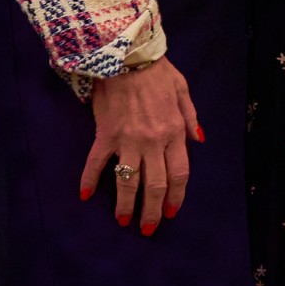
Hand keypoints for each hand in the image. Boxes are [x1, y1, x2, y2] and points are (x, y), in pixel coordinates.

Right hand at [81, 55, 202, 234]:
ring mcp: (128, 140)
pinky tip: (85, 195)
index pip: (179, 173)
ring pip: (128, 180)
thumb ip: (191, 118)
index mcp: (173, 132)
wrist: (128, 57)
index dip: (176, 196)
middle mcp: (153, 141)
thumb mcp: (184, 90)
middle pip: (155, 184)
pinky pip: (96, 162)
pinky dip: (89, 179)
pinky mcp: (105, 135)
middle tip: (148, 228)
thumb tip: (198, 141)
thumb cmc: (157, 72)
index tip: (171, 212)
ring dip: (125, 204)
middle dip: (152, 210)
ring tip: (123, 221)